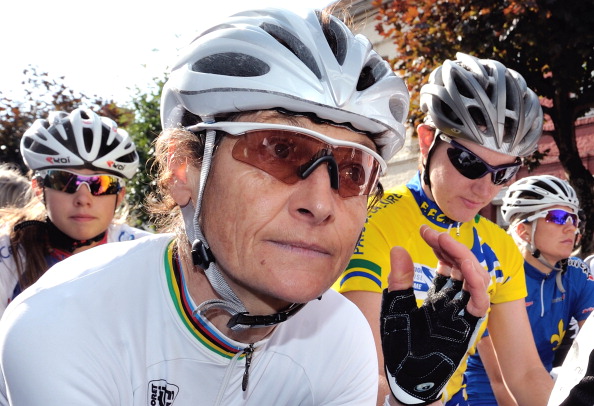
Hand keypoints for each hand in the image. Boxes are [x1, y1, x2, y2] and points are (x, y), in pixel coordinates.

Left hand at [381, 225, 489, 404]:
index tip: (425, 230)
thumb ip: (399, 280)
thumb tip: (399, 249)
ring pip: (477, 279)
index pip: (448, 262)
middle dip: (452, 246)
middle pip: (464, 266)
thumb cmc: (401, 344)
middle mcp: (454, 301)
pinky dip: (476, 284)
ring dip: (465, 258)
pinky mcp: (467, 326)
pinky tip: (464, 268)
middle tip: (435, 234)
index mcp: (440, 294)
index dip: (440, 244)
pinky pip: (480, 302)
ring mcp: (462, 312)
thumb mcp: (395, 306)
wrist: (405, 375)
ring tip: (447, 244)